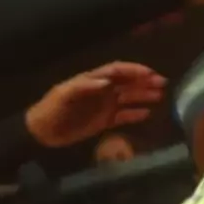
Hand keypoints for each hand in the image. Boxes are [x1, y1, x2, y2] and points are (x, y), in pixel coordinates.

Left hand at [25, 62, 166, 148]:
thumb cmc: (51, 109)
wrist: (41, 132)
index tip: (149, 73)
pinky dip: (135, 114)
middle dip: (144, 81)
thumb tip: (107, 81)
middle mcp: (101, 90)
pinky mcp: (103, 121)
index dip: (133, 70)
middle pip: (126, 82)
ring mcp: (103, 106)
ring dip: (144, 95)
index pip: (116, 71)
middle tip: (162, 83)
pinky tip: (148, 113)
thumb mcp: (64, 94)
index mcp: (92, 80)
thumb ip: (85, 86)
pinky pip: (122, 116)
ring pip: (128, 98)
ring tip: (160, 96)